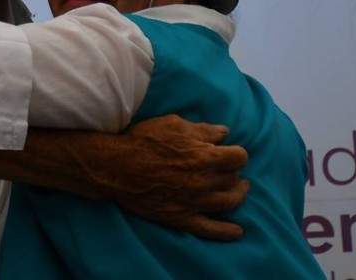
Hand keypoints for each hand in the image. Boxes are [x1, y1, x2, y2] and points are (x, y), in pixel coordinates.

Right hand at [105, 114, 249, 239]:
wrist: (116, 166)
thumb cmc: (143, 141)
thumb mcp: (173, 124)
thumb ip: (202, 129)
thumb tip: (224, 133)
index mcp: (205, 156)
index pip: (239, 157)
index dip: (236, 153)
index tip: (230, 152)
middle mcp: (204, 181)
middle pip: (234, 178)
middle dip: (233, 171)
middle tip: (226, 168)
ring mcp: (194, 202)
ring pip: (229, 202)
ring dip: (237, 195)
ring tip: (238, 190)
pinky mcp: (181, 217)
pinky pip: (210, 229)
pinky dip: (226, 231)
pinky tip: (237, 231)